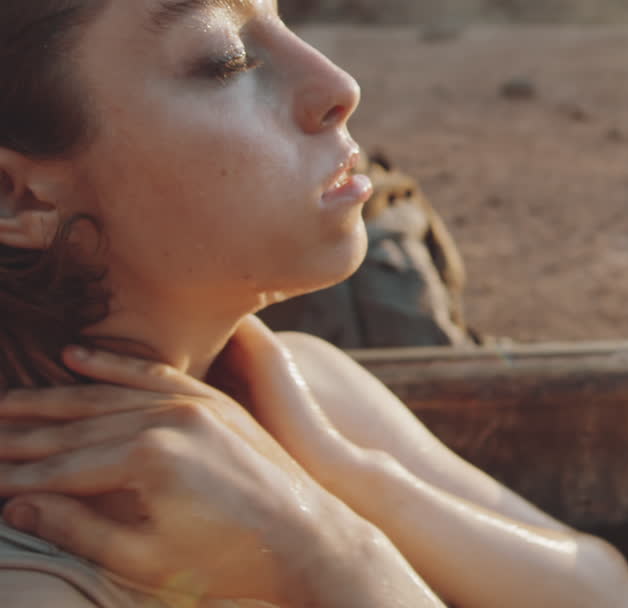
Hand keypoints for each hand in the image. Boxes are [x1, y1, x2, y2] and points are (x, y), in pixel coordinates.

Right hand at [0, 345, 361, 604]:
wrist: (306, 539)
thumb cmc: (226, 562)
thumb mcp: (143, 557)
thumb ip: (77, 528)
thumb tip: (14, 505)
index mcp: (148, 459)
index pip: (60, 467)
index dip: (14, 477)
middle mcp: (170, 419)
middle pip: (75, 425)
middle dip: (20, 435)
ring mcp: (195, 404)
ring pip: (107, 395)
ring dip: (52, 400)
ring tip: (5, 406)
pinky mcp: (214, 401)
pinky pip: (153, 374)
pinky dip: (112, 365)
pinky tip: (74, 357)